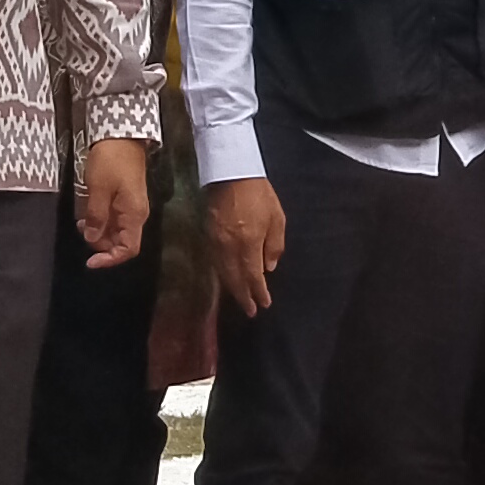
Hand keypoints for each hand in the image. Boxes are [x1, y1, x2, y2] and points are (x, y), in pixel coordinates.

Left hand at [77, 136, 151, 266]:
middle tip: (82, 232)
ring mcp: (131, 206)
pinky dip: (101, 221)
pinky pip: (114, 219)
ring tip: (81, 222)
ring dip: (99, 232)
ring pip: (116, 231)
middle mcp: (136, 214)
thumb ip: (96, 216)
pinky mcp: (125, 198)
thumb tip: (92, 239)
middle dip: (101, 244)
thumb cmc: (111, 161)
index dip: (110, 259)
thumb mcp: (98, 189)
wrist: (121, 135)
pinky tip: (87, 214)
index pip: (128, 249)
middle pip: (122, 242)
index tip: (90, 262)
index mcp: (134, 215)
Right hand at [207, 175, 286, 314]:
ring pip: (222, 272)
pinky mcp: (207, 234)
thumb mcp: (277, 219)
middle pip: (235, 279)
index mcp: (248, 244)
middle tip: (250, 311)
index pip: (252, 277)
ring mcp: (215, 242)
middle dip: (243, 296)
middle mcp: (229, 247)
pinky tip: (227, 278)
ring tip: (240, 298)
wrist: (231, 172)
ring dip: (232, 288)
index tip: (263, 305)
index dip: (257, 293)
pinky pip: (214, 261)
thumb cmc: (259, 194)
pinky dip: (222, 274)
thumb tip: (268, 268)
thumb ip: (274, 246)